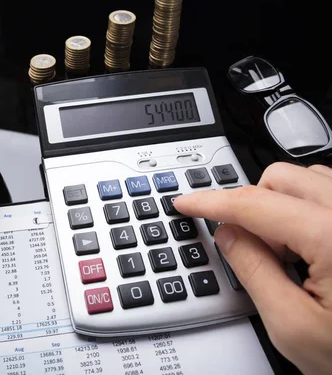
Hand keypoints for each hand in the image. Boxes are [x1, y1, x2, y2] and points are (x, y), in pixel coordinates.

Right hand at [173, 162, 331, 374]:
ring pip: (305, 180)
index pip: (253, 204)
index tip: (187, 202)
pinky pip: (330, 192)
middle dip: (251, 206)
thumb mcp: (292, 326)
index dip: (210, 202)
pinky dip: (306, 209)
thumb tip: (228, 234)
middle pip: (279, 179)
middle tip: (250, 248)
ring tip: (288, 254)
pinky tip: (312, 247)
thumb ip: (252, 271)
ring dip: (279, 207)